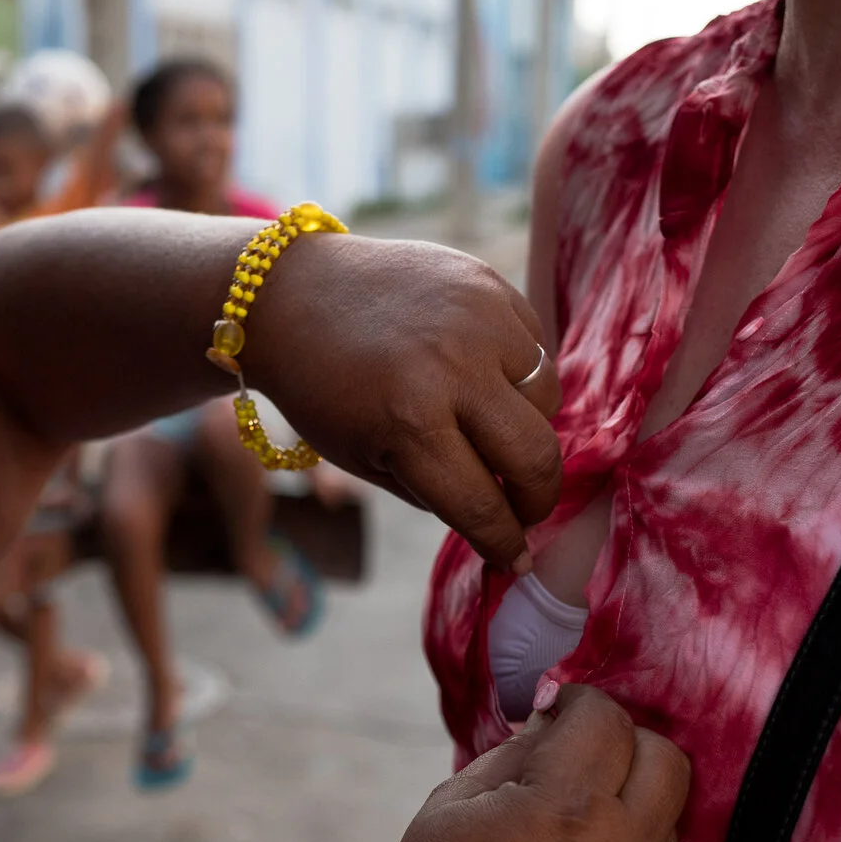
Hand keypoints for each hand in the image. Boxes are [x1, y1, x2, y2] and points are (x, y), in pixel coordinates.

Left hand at [243, 233, 561, 569]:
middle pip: (536, 457)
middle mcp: (453, 368)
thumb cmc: (323, 391)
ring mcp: (477, 319)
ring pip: (546, 399)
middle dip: (537, 500)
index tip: (517, 559)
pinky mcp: (488, 282)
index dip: (504, 543)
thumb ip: (436, 491)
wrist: (294, 294)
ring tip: (491, 429)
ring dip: (528, 427)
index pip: (481, 505)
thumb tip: (500, 516)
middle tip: (525, 509)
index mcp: (409, 423)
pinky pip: (534, 347)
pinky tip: (483, 376)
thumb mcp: (363, 459)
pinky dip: (518, 374)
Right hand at [342, 686, 688, 841]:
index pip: (605, 717)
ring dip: (629, 804)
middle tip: (574, 766)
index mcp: (562, 806)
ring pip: (669, 813)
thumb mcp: (449, 807)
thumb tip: (555, 723)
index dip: (575, 707)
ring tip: (570, 832)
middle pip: (664, 756)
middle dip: (620, 747)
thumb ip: (514, 753)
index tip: (552, 719)